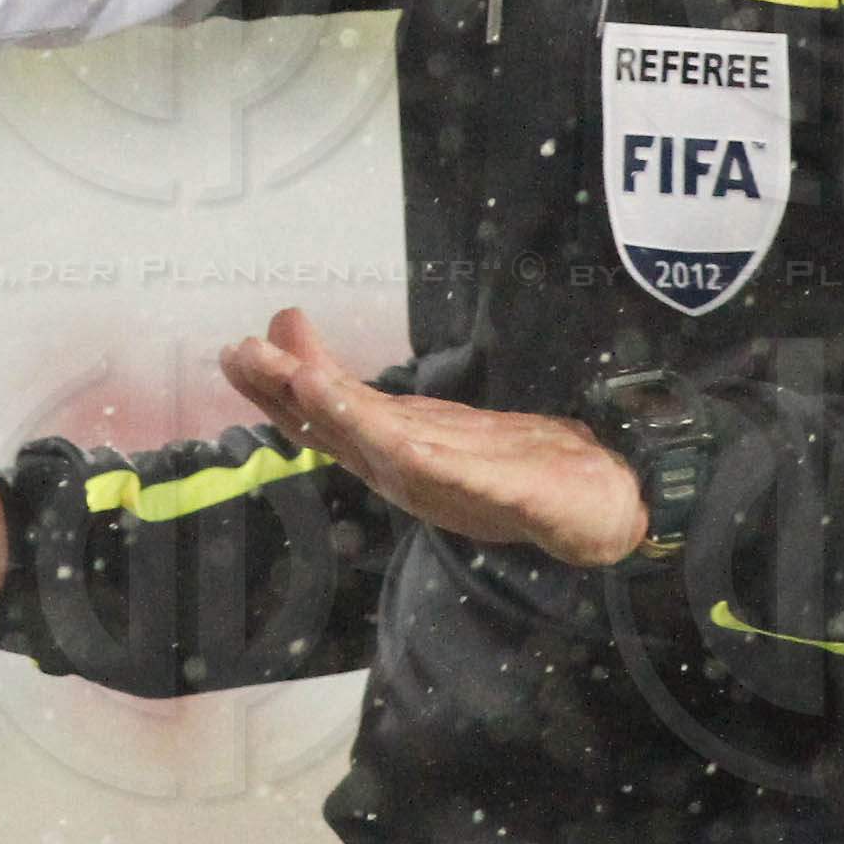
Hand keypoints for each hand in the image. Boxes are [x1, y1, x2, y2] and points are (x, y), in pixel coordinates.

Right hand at [218, 307, 647, 570]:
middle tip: (243, 355)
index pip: (326, 416)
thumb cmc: (515, 470)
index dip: (280, 389)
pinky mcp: (502, 492)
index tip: (242, 353)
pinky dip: (415, 456)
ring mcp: (453, 482)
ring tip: (299, 381)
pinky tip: (393, 438)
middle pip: (341, 430)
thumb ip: (357, 392)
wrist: (600, 510)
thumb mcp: (428, 420)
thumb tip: (291, 332)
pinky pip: (452, 472)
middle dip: (291, 397)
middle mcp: (410, 468)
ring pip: (384, 447)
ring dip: (342, 419)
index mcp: (393, 450)